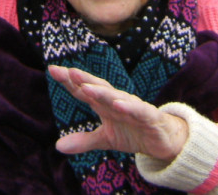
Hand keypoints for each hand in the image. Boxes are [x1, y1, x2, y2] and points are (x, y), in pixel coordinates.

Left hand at [47, 65, 188, 161]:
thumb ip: (83, 141)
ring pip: (117, 97)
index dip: (70, 82)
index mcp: (105, 105)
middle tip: (69, 71)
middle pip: (99, 88)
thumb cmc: (133, 132)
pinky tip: (119, 104)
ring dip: (102, 92)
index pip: (85, 91)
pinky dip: (130, 107)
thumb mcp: (105, 139)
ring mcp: (134, 107)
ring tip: (86, 88)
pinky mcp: (150, 117)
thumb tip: (57, 146)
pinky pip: (139, 111)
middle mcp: (118, 101)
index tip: (53, 70)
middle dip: (84, 80)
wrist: (164, 139)